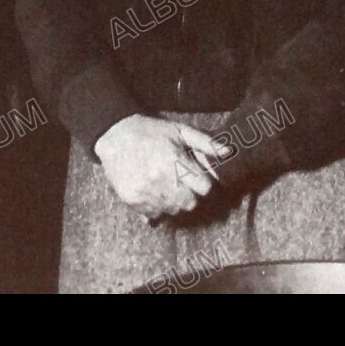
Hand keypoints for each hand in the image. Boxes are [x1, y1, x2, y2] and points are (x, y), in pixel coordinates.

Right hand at [93, 114, 230, 218]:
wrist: (115, 136)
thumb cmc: (151, 131)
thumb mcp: (180, 131)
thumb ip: (205, 143)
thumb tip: (229, 151)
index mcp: (175, 161)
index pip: (204, 187)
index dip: (203, 182)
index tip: (196, 176)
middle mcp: (160, 180)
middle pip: (190, 203)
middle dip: (190, 193)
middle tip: (182, 181)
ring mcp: (145, 192)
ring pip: (173, 211)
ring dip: (174, 201)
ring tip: (167, 184)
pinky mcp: (132, 201)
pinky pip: (154, 214)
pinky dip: (157, 206)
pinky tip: (154, 191)